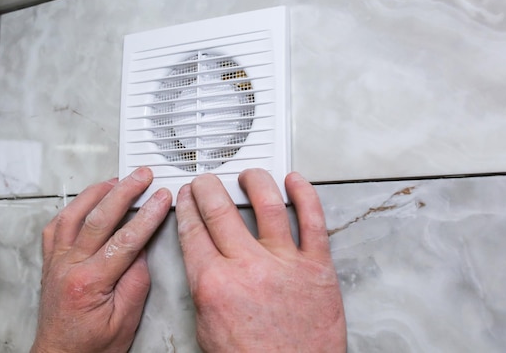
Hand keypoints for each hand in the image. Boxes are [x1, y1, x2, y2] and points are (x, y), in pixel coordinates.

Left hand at [31, 167, 171, 352]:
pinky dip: (71, 209)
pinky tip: (84, 202)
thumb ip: (136, 281)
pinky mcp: (50, 262)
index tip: (161, 199)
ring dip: (96, 193)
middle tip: (142, 176)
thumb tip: (142, 249)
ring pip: (73, 215)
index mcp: (90, 282)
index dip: (148, 215)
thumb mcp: (124, 320)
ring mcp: (56, 261)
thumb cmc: (90, 347)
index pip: (125, 239)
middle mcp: (68, 266)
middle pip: (99, 217)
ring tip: (116, 180)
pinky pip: (55, 227)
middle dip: (125, 191)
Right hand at [175, 169, 346, 351]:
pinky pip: (313, 220)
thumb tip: (204, 261)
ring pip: (267, 204)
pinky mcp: (317, 266)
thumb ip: (203, 289)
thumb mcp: (208, 329)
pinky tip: (294, 182)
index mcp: (214, 283)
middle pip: (220, 211)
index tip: (187, 197)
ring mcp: (284, 262)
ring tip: (248, 176)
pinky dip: (304, 195)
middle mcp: (248, 267)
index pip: (193, 231)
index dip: (187, 207)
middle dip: (208, 188)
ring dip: (254, 182)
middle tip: (206, 181)